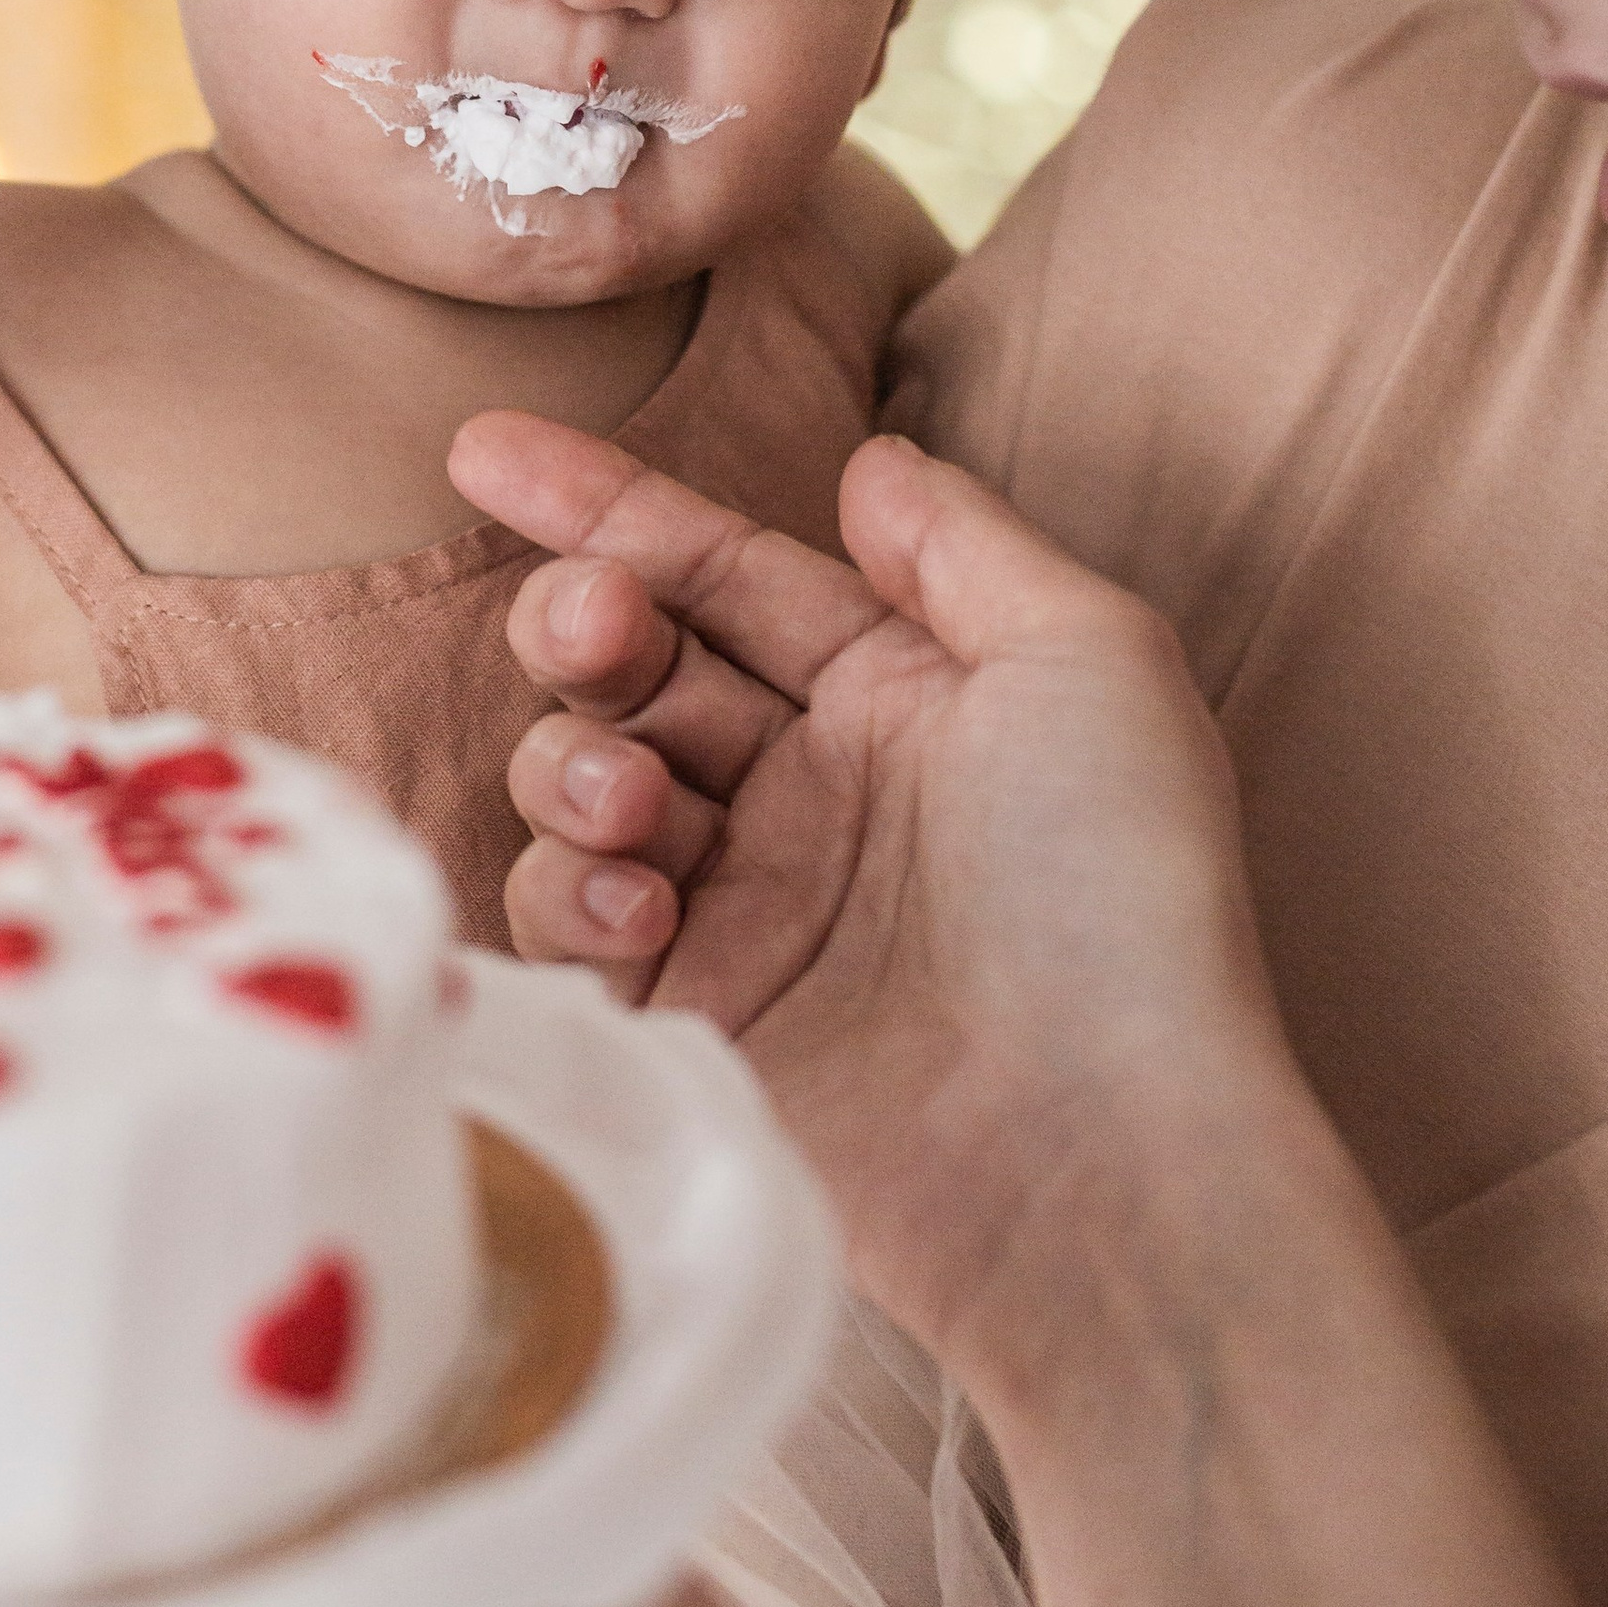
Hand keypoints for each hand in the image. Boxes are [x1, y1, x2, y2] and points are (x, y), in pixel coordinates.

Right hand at [456, 417, 1283, 1368]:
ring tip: (640, 805)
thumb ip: (964, 546)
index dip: (609, 505)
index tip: (483, 449)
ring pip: (578, 781)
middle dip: (585, 621)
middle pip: (635, 666)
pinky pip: (572, 921)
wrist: (1101, 1157)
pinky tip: (640, 906)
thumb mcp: (1090, 662)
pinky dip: (575, 891)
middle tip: (599, 631)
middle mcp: (814, 794)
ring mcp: (746, 910)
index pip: (727, 573)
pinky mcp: (691, 1025)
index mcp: (902, 696)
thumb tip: (868, 463)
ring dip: (577, 761)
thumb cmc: (1124, 895)